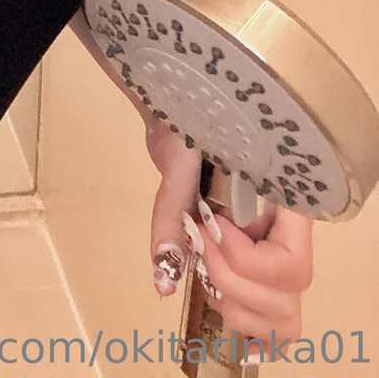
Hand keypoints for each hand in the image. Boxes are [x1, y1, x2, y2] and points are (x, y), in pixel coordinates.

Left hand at [145, 121, 314, 348]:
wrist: (180, 124)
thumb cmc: (186, 133)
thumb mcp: (176, 164)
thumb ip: (170, 215)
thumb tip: (163, 283)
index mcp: (286, 202)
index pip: (291, 263)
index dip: (245, 260)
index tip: (208, 228)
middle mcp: (291, 236)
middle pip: (287, 296)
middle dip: (232, 280)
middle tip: (199, 241)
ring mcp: (279, 257)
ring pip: (283, 316)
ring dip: (235, 304)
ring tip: (204, 267)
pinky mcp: (261, 273)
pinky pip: (275, 323)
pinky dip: (255, 330)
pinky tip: (234, 324)